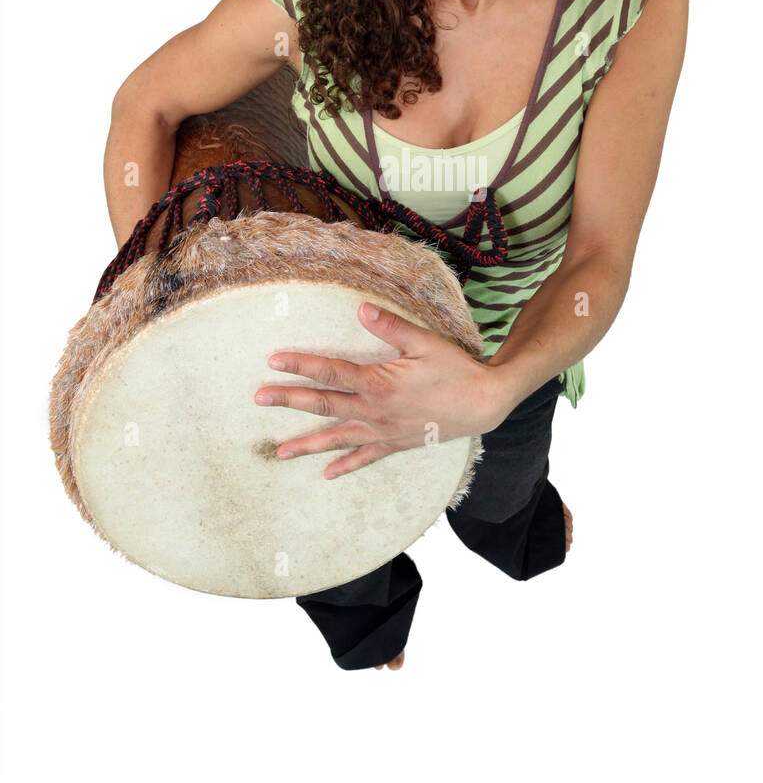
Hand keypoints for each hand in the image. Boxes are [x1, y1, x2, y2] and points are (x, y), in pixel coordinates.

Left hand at [253, 301, 511, 478]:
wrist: (484, 403)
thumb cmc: (456, 368)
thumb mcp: (425, 342)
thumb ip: (391, 326)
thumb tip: (360, 309)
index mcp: (379, 383)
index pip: (331, 373)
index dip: (301, 365)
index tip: (274, 361)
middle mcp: (376, 411)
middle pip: (324, 406)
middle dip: (289, 402)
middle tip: (259, 398)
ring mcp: (384, 431)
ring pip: (338, 437)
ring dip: (308, 444)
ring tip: (280, 452)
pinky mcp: (396, 443)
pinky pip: (366, 457)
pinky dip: (346, 465)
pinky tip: (328, 474)